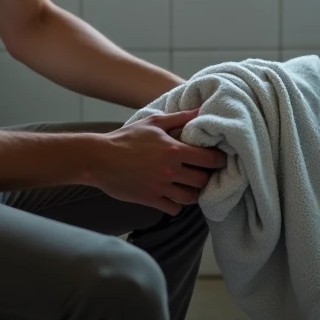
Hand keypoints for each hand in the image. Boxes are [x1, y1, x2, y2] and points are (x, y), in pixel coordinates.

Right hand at [92, 110, 226, 215]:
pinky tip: (174, 196)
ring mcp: (160, 187)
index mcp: (173, 150)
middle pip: (202, 180)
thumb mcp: (153, 122)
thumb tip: (201, 110)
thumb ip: (180, 118)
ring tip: (191, 186)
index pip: (209, 159)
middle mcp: (170, 170)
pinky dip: (177, 205)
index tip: (220, 159)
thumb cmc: (126, 138)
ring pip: (190, 198)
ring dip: (193, 193)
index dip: (219, 160)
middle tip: (206, 174)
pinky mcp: (150, 199)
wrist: (99, 159)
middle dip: (207, 177)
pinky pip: (173, 209)